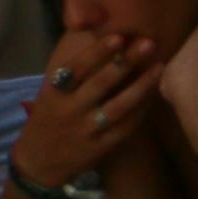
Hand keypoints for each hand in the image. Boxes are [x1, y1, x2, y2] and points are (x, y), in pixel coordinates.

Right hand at [11, 33, 156, 191]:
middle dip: (126, 62)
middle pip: (101, 84)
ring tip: (159, 66)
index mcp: (54, 94)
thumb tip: (93, 35)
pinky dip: (141, 110)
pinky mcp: (100, 147)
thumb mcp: (50, 94)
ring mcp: (85, 131)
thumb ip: (72, 72)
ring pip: (118, 107)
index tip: (118, 36)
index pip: (76, 69)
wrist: (38, 163)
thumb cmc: (49, 118)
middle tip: (149, 43)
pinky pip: (126, 127)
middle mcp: (69, 111)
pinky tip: (154, 94)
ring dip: (141, 86)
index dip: (97, 53)